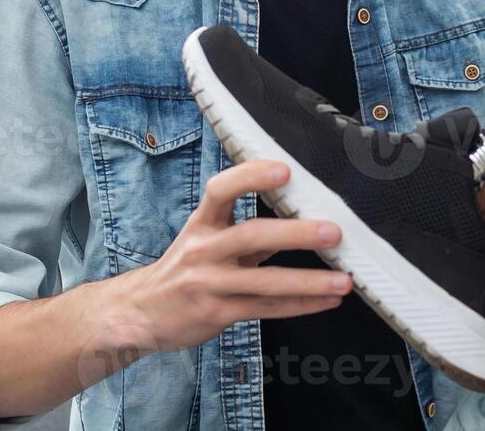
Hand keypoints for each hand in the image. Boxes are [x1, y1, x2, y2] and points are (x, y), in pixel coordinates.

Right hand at [110, 160, 353, 353]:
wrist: (141, 312)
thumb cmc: (185, 268)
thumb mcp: (206, 238)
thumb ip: (246, 227)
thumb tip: (299, 212)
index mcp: (203, 223)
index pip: (221, 189)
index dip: (251, 177)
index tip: (284, 170)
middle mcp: (204, 250)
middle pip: (252, 235)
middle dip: (296, 233)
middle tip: (333, 232)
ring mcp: (210, 284)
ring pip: (265, 281)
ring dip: (309, 281)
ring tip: (343, 279)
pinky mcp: (218, 313)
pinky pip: (266, 309)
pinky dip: (301, 305)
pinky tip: (327, 300)